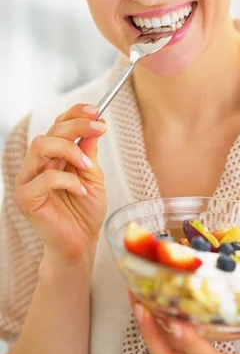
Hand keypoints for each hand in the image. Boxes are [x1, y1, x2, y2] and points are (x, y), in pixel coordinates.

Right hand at [15, 104, 106, 264]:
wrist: (81, 243)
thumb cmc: (85, 211)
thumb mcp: (94, 176)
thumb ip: (89, 152)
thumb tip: (96, 124)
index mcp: (53, 156)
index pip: (57, 126)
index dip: (74, 114)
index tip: (96, 110)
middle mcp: (37, 164)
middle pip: (50, 131)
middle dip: (77, 125)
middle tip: (99, 127)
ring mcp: (28, 180)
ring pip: (40, 146)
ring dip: (69, 150)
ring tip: (87, 166)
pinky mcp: (26, 198)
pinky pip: (44, 178)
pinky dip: (67, 181)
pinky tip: (80, 191)